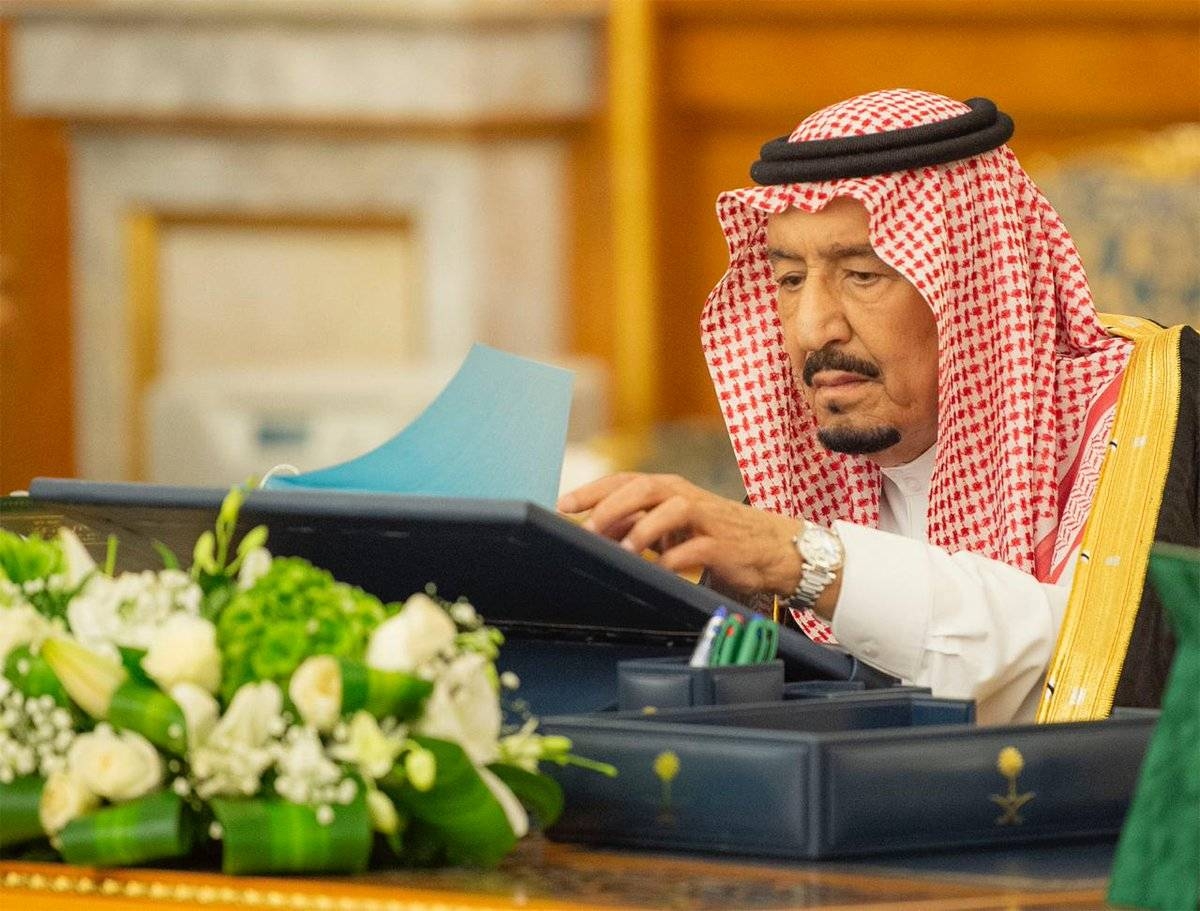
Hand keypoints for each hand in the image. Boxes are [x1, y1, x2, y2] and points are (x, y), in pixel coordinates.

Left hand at [557, 473, 803, 596]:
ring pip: (672, 510)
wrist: (768, 547)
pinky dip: (676, 560)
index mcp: (666, 489)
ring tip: (624, 550)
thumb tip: (593, 533)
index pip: (624, 481)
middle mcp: (683, 496)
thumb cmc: (710, 534)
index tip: (563, 505)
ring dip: (645, 529)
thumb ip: (634, 526)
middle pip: (645, 488)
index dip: (593, 491)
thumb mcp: (668, 528)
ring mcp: (704, 518)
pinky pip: (696, 549)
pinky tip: (659, 571)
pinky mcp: (722, 543)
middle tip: (588, 527)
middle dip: (613, 505)